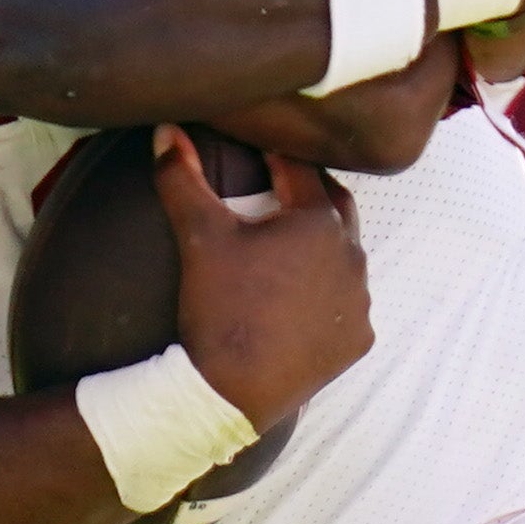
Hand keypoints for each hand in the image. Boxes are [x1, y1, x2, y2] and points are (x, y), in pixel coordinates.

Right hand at [162, 126, 369, 429]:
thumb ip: (182, 178)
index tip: (260, 153)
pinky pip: (348, 307)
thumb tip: (165, 131)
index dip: (276, 159)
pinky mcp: (357, 339)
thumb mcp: (198, 236)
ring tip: (290, 250)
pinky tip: (303, 301)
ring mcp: (359, 301)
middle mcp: (352, 256)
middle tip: (278, 194)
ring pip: (345, 258)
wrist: (229, 392)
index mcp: (319, 222)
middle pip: (333, 209)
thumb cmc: (217, 307)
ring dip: (323, 249)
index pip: (299, 172)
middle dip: (308, 196)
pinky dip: (329, 297)